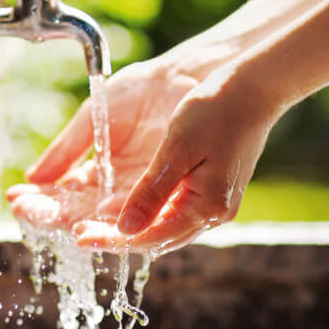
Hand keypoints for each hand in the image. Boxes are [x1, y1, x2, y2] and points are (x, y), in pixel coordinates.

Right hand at [7, 59, 200, 231]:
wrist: (181, 78)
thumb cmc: (139, 92)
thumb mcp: (94, 119)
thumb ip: (66, 150)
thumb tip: (32, 178)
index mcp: (97, 172)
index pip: (61, 195)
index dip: (38, 199)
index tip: (15, 199)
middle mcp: (116, 190)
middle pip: (77, 212)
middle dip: (50, 213)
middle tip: (26, 212)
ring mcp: (140, 194)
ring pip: (104, 219)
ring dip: (81, 222)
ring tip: (60, 221)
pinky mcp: (165, 193)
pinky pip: (140, 213)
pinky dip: (118, 220)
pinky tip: (96, 218)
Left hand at [72, 65, 276, 255]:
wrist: (252, 89)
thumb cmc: (217, 110)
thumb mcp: (177, 149)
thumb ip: (151, 191)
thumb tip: (124, 228)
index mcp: (206, 206)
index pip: (151, 237)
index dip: (113, 239)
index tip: (79, 236)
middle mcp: (211, 213)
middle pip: (154, 238)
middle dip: (114, 236)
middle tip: (76, 231)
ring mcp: (211, 203)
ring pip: (160, 226)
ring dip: (126, 226)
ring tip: (88, 221)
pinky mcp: (207, 190)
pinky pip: (169, 211)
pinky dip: (142, 211)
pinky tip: (118, 205)